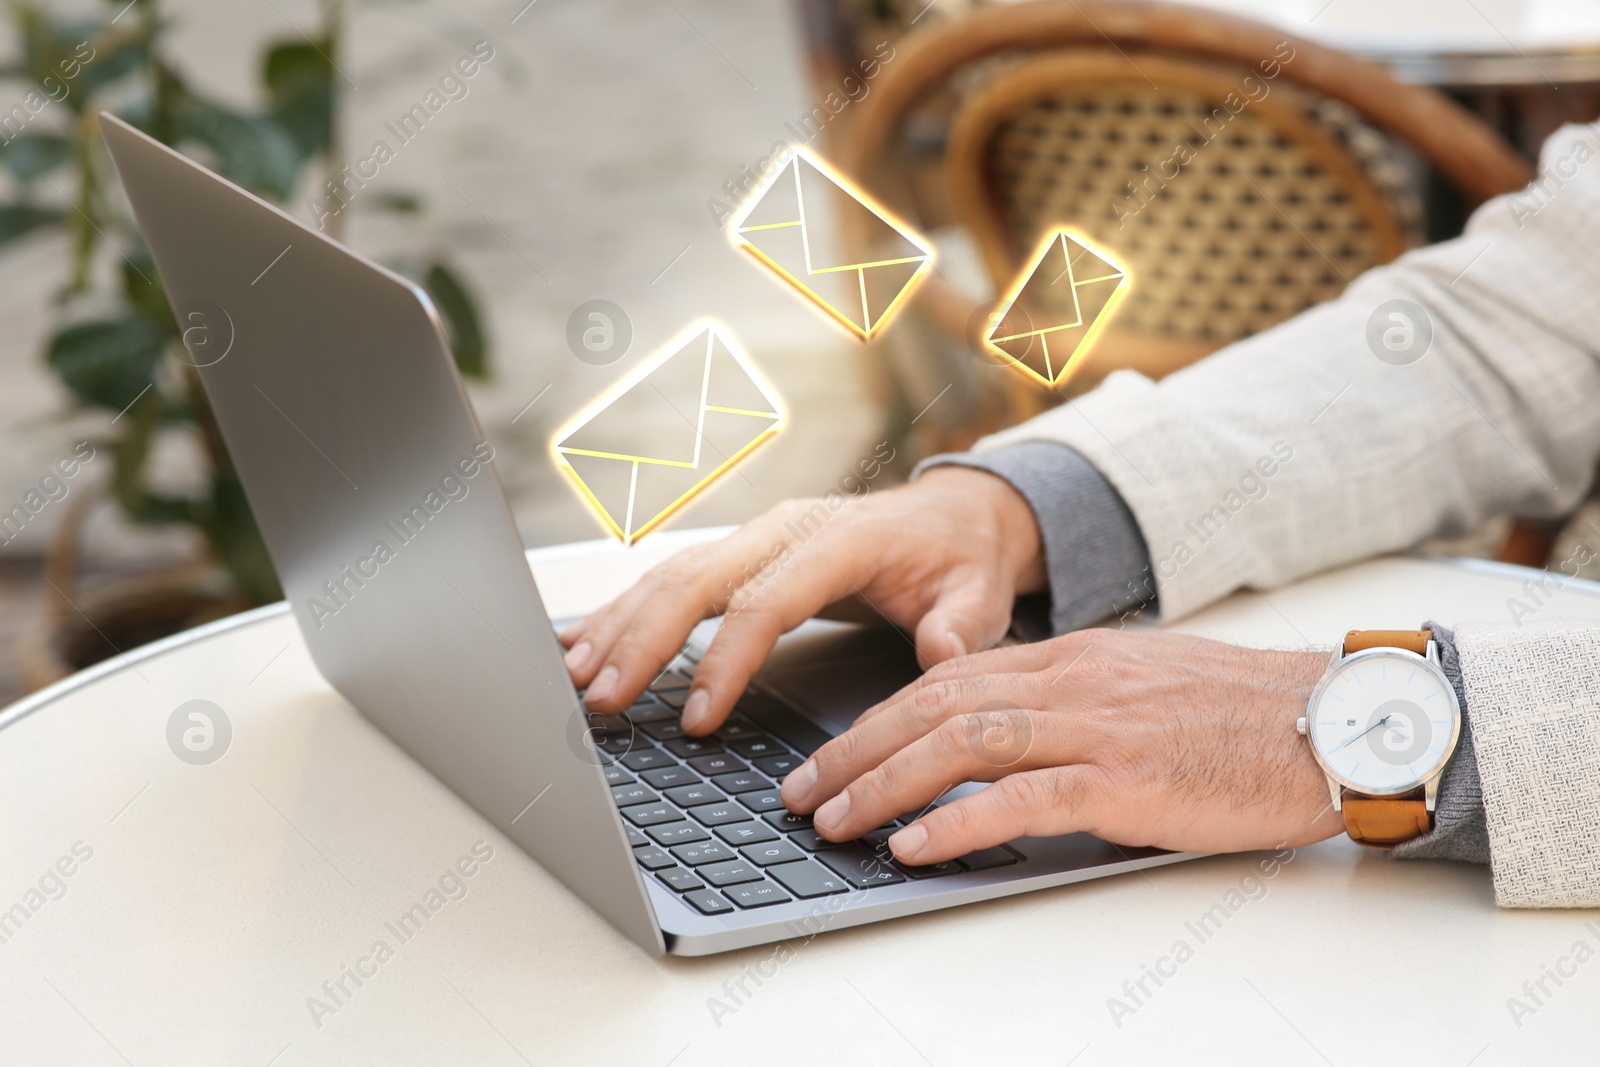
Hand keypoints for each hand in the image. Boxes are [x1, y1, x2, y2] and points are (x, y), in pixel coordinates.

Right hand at [559, 467, 1045, 731]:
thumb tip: (939, 653)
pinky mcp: (742, 554)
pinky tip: (582, 642)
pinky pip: (673, 579)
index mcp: (837, 541)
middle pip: (697, 581)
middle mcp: (784, 531)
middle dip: (642, 640)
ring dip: (620, 626)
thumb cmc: (959, 558)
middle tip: (603, 699)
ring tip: (576, 678)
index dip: (725, 658)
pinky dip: (625, 611)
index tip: (698, 717)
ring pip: (672, 576)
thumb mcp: (980, 592)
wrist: (954, 516)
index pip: (765, 601)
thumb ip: (961, 625)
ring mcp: (757, 538)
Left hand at [778, 630, 1344, 863]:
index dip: (880, 715)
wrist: (1331, 723)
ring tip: (834, 821)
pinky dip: (955, 821)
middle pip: (932, 704)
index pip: (948, 678)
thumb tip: (1010, 745)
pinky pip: (1019, 797)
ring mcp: (1094, 725)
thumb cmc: (1242, 717)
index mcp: (1070, 659)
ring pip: (960, 743)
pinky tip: (913, 845)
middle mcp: (1069, 681)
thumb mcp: (1140, 691)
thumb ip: (1072, 706)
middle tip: (802, 789)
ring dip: (883, 784)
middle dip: (854, 748)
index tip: (836, 750)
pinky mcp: (1123, 777)